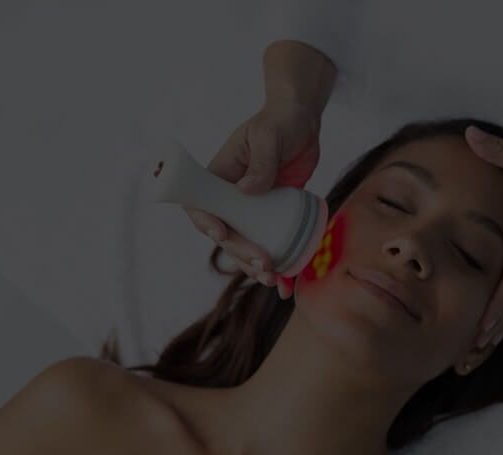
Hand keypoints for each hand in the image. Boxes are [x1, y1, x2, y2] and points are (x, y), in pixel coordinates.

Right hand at [184, 100, 321, 299]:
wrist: (302, 123)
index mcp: (218, 177)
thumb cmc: (279, 122)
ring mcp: (251, 210)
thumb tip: (247, 190)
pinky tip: (286, 284)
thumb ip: (260, 161)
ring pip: (246, 245)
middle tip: (263, 263)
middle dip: (240, 252)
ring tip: (272, 279)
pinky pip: (271, 244)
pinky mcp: (272, 218)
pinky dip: (279, 265)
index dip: (206, 224)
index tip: (222, 234)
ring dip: (255, 266)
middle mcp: (231, 197)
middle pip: (226, 234)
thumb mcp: (268, 137)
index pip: (201, 205)